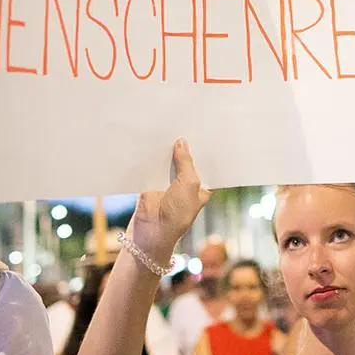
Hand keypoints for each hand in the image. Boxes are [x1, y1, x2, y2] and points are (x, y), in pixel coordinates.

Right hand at [127, 140, 210, 264]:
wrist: (152, 228)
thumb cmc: (178, 212)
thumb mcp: (189, 184)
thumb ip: (186, 162)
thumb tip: (181, 142)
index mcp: (200, 188)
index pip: (203, 166)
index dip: (203, 151)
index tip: (203, 132)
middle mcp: (185, 185)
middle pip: (185, 161)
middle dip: (184, 148)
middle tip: (184, 126)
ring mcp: (167, 183)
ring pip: (168, 162)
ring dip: (167, 151)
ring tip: (168, 129)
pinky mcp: (151, 182)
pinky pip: (152, 166)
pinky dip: (152, 157)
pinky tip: (153, 142)